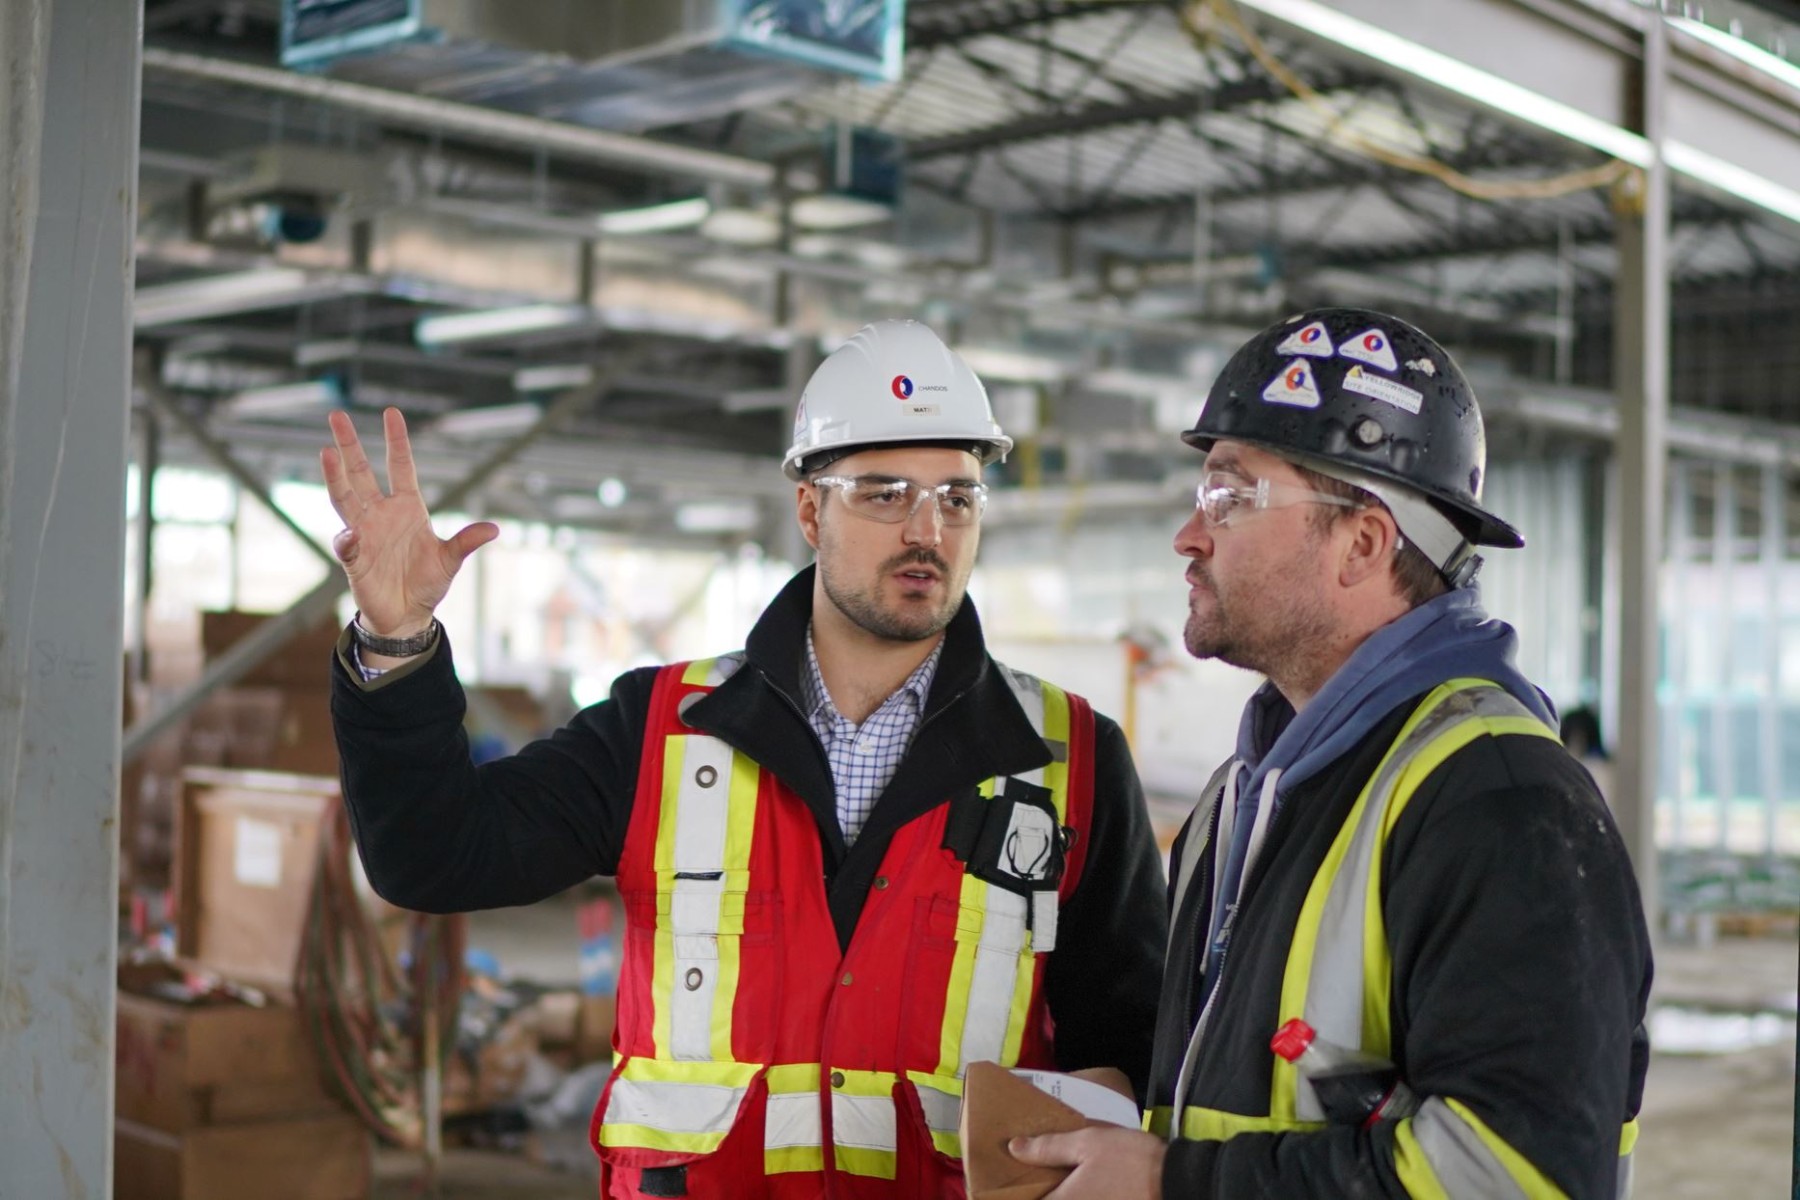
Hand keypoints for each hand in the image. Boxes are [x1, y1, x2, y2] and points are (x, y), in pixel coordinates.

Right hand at [320, 407, 497, 635]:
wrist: (407, 615)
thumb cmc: (427, 583)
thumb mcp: (450, 560)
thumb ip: (466, 542)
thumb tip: (494, 529)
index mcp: (408, 508)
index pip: (401, 467)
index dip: (397, 441)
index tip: (393, 413)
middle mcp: (381, 514)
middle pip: (361, 472)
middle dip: (349, 445)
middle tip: (337, 415)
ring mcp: (364, 533)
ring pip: (344, 498)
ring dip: (335, 477)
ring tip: (326, 452)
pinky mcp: (354, 559)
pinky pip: (347, 545)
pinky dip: (348, 540)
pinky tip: (351, 536)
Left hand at [1009, 1125, 1164, 1199]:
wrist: (1176, 1181)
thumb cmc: (1130, 1160)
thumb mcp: (1087, 1143)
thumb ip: (1048, 1148)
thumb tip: (1013, 1148)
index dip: (1012, 1194)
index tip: (1003, 1183)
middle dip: (1036, 1193)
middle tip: (1029, 1178)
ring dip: (1054, 1193)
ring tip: (1051, 1180)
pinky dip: (1071, 1195)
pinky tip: (1074, 1184)